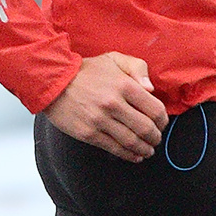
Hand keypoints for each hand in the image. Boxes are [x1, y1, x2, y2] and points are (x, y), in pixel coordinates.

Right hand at [43, 52, 166, 161]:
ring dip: (144, 149)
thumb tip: (151, 89)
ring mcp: (100, 120)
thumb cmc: (85, 71)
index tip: (162, 124)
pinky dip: (128, 155)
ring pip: (131, 141)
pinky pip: (113, 148)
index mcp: (124, 85)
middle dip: (155, 137)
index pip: (154, 109)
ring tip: (148, 151)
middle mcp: (114, 104)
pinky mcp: (88, 133)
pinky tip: (134, 156)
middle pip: (145, 128)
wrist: (53, 81)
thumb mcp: (114, 59)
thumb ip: (138, 69)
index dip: (163, 120)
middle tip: (156, 139)